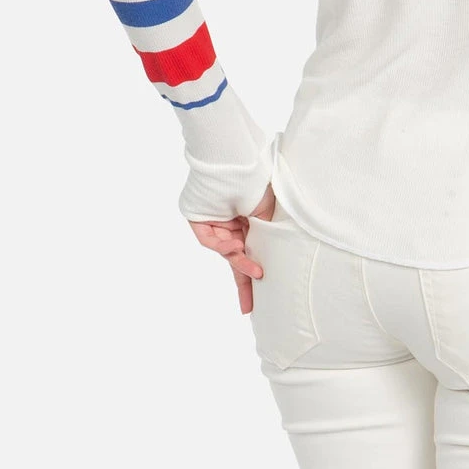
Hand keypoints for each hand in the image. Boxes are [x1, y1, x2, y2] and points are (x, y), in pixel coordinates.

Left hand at [187, 182, 276, 314]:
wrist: (237, 163)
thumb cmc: (256, 182)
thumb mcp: (268, 213)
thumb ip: (266, 237)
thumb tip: (270, 259)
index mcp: (247, 219)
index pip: (250, 249)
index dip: (252, 272)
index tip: (257, 299)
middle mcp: (230, 222)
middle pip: (235, 257)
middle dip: (243, 281)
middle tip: (249, 305)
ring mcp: (214, 221)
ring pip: (225, 250)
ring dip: (239, 261)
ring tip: (255, 270)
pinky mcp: (198, 219)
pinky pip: (209, 239)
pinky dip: (222, 246)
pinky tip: (235, 247)